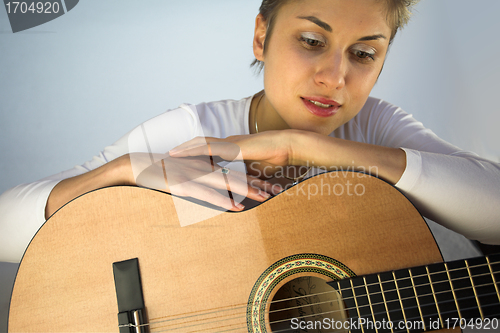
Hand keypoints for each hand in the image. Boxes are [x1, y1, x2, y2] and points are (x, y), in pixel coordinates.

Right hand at [128, 152, 279, 211]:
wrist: (138, 166)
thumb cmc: (162, 172)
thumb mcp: (186, 173)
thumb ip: (202, 178)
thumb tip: (216, 186)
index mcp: (206, 165)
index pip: (234, 172)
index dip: (252, 179)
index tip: (270, 186)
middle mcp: (204, 168)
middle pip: (236, 176)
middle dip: (256, 184)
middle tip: (275, 192)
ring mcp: (194, 175)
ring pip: (226, 183)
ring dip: (246, 191)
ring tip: (263, 198)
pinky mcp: (184, 184)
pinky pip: (207, 193)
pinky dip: (222, 200)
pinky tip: (234, 206)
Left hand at [169, 131, 298, 179]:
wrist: (287, 146)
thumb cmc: (277, 157)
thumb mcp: (259, 170)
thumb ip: (249, 176)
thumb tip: (246, 185)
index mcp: (235, 147)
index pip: (212, 149)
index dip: (198, 153)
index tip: (186, 157)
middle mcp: (229, 143)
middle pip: (202, 144)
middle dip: (186, 149)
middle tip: (171, 154)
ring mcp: (229, 143)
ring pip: (200, 144)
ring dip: (184, 148)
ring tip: (169, 153)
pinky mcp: (231, 146)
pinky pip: (206, 147)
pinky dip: (190, 149)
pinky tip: (178, 153)